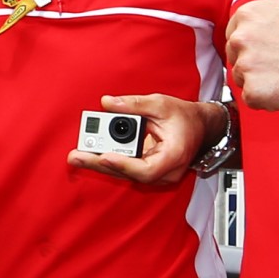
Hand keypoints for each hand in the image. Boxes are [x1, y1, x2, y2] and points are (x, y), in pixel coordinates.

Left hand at [71, 94, 225, 186]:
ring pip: (125, 173)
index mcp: (173, 156)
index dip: (124, 165)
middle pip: (129, 174)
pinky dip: (108, 161)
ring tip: (76, 156)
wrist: (201, 127)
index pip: (146, 170)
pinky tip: (88, 155)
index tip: (104, 156)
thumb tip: (108, 103)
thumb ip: (134, 104)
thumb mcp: (161, 104)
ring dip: (100, 164)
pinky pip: (126, 168)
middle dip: (101, 164)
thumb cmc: (185, 117)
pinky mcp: (149, 171)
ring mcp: (158, 175)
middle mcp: (166, 171)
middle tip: (76, 156)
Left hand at [229, 0, 278, 110]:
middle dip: (259, 58)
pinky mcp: (257, 93)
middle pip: (238, 55)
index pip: (240, 32)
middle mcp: (242, 39)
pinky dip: (270, 97)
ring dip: (264, 78)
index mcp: (248, 13)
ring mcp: (248, 67)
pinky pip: (254, 98)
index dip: (263, 38)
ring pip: (244, 77)